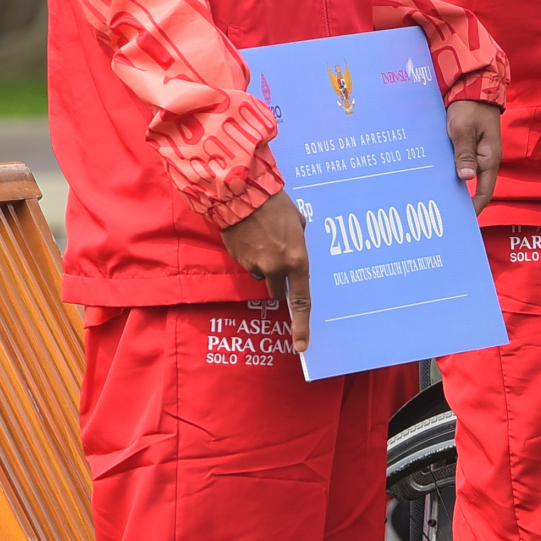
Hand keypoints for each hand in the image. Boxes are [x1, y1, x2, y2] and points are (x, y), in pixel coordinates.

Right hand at [219, 191, 312, 352]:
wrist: (242, 194)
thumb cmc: (277, 205)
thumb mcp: (298, 223)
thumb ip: (299, 242)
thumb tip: (294, 252)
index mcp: (297, 260)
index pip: (301, 302)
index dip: (301, 326)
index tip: (301, 345)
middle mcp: (277, 268)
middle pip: (279, 290)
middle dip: (279, 282)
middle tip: (278, 259)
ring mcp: (255, 265)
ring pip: (262, 274)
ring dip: (265, 263)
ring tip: (265, 237)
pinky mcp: (238, 260)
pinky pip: (249, 263)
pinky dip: (251, 253)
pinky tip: (253, 235)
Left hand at [446, 99, 501, 212]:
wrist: (473, 85)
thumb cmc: (470, 107)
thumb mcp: (463, 130)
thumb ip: (464, 154)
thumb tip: (466, 178)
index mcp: (489, 158)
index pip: (485, 191)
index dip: (474, 208)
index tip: (461, 220)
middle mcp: (485, 158)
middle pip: (474, 186)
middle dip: (460, 199)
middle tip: (442, 211)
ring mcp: (477, 152)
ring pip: (465, 174)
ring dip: (452, 185)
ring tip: (435, 197)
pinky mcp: (467, 145)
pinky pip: (460, 162)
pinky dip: (449, 171)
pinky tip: (435, 176)